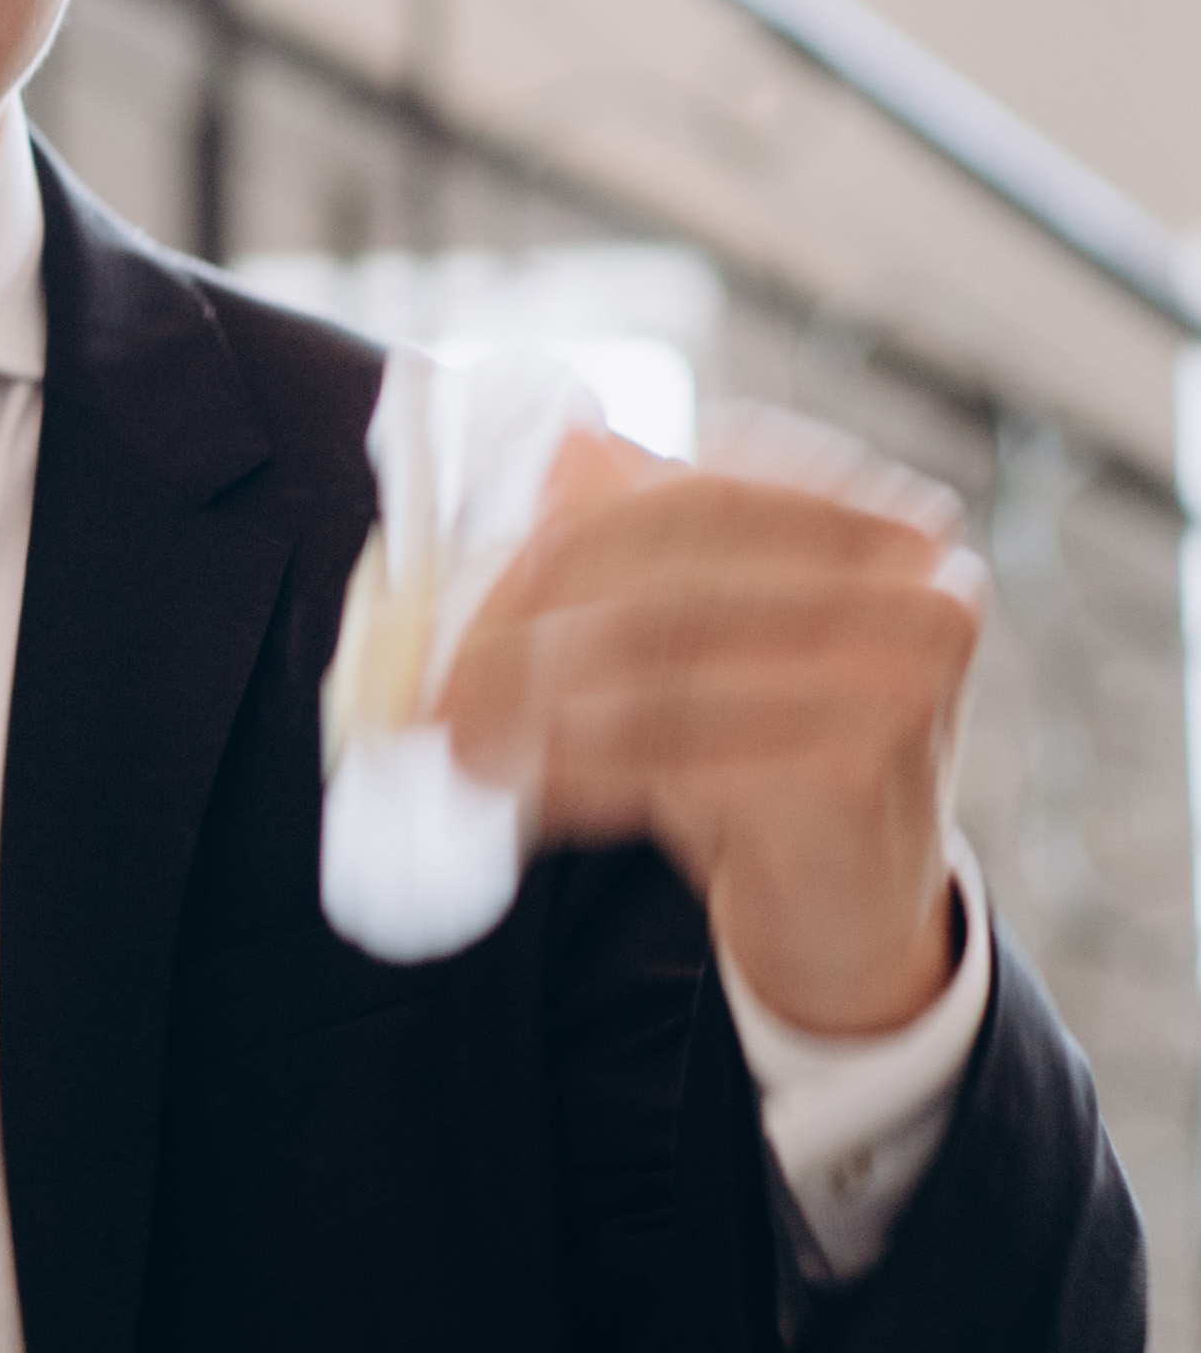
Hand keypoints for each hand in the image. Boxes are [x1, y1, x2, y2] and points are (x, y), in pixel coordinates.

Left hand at [438, 425, 978, 1035]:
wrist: (855, 909)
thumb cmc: (774, 752)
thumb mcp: (714, 634)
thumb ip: (651, 534)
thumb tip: (567, 443)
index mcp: (885, 525)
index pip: (697, 497)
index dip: (569, 536)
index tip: (471, 580)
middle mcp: (919, 591)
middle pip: (670, 583)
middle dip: (530, 628)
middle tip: (433, 677)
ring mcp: (900, 683)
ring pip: (661, 672)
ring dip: (533, 708)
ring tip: (457, 736)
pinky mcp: (858, 776)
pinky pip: (674, 758)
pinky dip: (579, 772)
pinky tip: (523, 790)